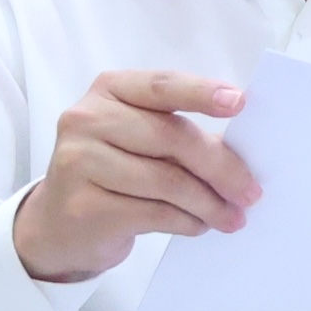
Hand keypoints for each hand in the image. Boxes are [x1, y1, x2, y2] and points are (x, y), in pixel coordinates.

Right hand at [14, 70, 255, 280]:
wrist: (58, 224)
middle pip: (172, 137)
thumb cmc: (116, 172)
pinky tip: (200, 225)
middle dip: (221, 166)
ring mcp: (78, 161)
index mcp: (110, 90)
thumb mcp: (142, 139)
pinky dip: (187, 221)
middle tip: (252, 192)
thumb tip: (245, 151)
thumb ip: (182, 133)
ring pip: (166, 180)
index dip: (202, 93)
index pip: (162, 86)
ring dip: (209, 202)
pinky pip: (153, 213)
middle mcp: (87, 119)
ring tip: (232, 216)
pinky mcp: (82, 205)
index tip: (241, 103)